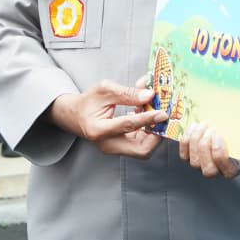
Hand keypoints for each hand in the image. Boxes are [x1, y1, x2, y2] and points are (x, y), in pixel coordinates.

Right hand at [47, 80, 166, 159]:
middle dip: (157, 135)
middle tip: (164, 118)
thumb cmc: (88, 101)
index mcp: (99, 130)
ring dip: (154, 132)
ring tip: (154, 112)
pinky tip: (146, 116)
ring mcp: (114, 149)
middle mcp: (107, 145)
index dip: (148, 118)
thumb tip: (149, 95)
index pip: (128, 126)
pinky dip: (147, 132)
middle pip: (141, 150)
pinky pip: (139, 144)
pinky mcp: (119, 148)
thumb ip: (127, 93)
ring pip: (142, 149)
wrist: (74, 115)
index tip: (162, 112)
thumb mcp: (104, 90)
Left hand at [178, 122, 239, 178]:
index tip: (219, 135)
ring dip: (196, 140)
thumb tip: (238, 126)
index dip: (218, 149)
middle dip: (206, 144)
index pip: (222, 165)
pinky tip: (193, 128)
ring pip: (194, 161)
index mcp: (231, 170)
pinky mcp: (191, 160)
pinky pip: (184, 155)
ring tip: (202, 125)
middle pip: (206, 166)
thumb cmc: (238, 141)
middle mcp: (215, 171)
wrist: (232, 143)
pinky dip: (186, 141)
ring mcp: (201, 166)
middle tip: (211, 128)